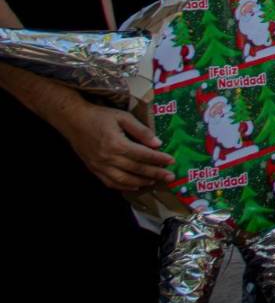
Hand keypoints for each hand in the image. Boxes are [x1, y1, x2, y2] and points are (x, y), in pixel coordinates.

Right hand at [56, 101, 174, 192]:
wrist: (74, 121)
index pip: (143, 155)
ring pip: (124, 180)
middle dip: (155, 174)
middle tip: (170, 177)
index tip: (172, 161)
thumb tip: (158, 143)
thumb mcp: (123, 117)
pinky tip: (134, 186)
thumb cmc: (100, 116)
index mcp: (117, 144)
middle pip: (136, 169)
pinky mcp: (94, 169)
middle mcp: (108, 158)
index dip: (159, 159)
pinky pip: (110, 183)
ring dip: (141, 182)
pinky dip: (123, 186)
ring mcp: (100, 166)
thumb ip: (141, 130)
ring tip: (154, 182)